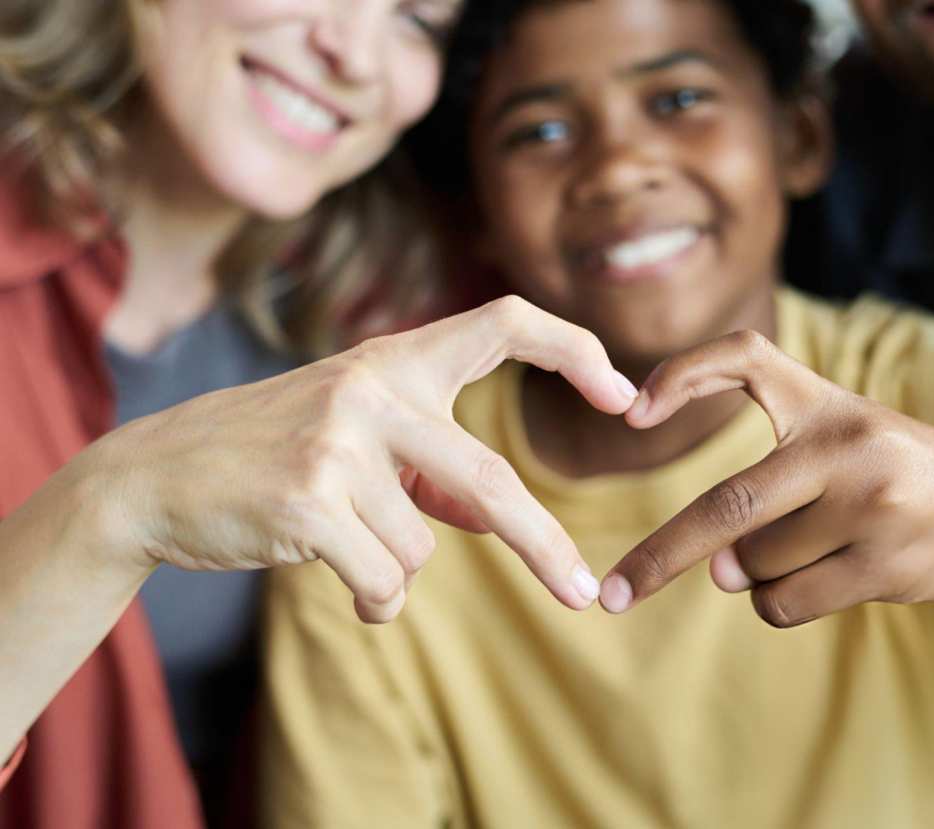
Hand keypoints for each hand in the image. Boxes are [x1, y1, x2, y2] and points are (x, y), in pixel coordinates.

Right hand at [86, 296, 636, 621]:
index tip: (624, 397)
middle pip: (491, 482)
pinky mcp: (308, 499)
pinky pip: (385, 580)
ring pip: (423, 547)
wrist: (154, 477)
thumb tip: (492, 519)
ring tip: (346, 549)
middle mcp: (374, 390)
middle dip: (544, 547)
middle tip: (584, 595)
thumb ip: (426, 465)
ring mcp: (339, 442)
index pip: (504, 321)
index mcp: (396, 361)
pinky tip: (342, 581)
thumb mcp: (354, 434)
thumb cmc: (271, 453)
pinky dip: (375, 599)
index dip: (575, 349)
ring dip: (396, 570)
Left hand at [599, 331, 933, 625]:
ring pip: (758, 566)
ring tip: (821, 552)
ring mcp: (871, 506)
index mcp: (832, 403)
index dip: (683, 373)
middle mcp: (848, 445)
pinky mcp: (887, 564)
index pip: (746, 357)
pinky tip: (834, 578)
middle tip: (613, 593)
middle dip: (659, 556)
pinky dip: (784, 601)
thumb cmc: (918, 478)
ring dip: (759, 576)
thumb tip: (720, 572)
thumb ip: (777, 496)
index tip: (633, 408)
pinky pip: (789, 602)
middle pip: (728, 508)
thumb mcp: (854, 448)